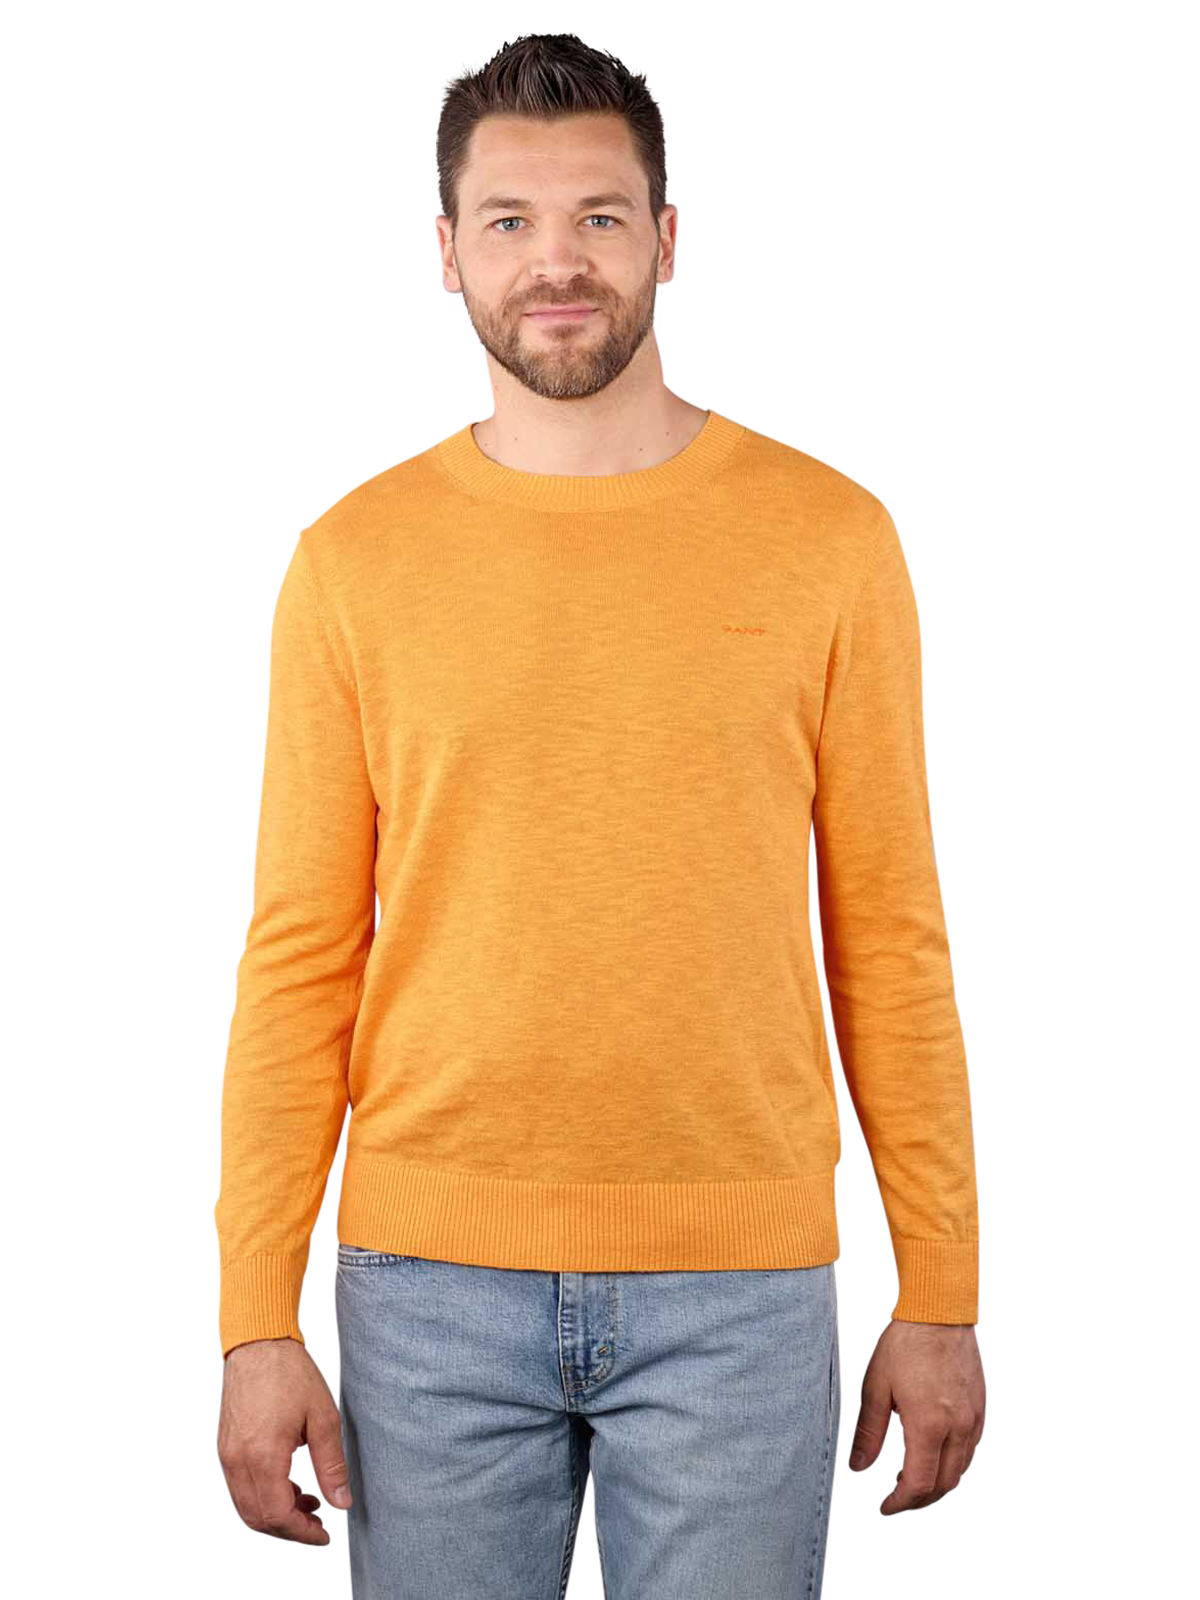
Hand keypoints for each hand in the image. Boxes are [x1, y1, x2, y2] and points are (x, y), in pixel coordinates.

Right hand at [218, 1336, 353, 1545]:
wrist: (260, 1344)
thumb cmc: (291, 1374)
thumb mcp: (323, 1417)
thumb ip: (331, 1464)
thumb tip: (342, 1502)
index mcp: (263, 1455)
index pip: (278, 1515)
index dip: (302, 1532)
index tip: (325, 1532)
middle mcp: (239, 1461)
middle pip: (259, 1518)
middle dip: (290, 1528)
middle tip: (318, 1521)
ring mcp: (229, 1455)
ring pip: (247, 1507)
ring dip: (276, 1514)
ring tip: (307, 1501)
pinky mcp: (227, 1448)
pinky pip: (241, 1488)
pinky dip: (263, 1497)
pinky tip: (289, 1484)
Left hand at [848, 1319, 984, 1515]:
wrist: (938, 1312)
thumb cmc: (905, 1345)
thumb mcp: (876, 1387)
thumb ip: (868, 1432)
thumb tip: (858, 1467)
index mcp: (929, 1424)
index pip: (919, 1484)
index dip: (900, 1502)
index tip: (884, 1506)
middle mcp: (957, 1426)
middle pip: (943, 1484)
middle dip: (919, 1499)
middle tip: (896, 1498)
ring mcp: (973, 1418)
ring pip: (959, 1470)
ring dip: (937, 1484)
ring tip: (913, 1481)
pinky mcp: (980, 1409)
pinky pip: (970, 1449)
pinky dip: (952, 1463)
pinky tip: (934, 1456)